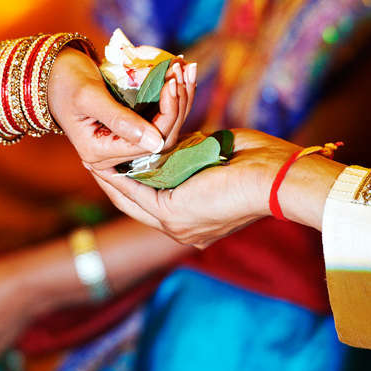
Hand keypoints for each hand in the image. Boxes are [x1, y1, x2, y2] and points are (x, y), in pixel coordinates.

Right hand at [48, 48, 195, 169]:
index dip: (167, 114)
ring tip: (184, 69)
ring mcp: (121, 145)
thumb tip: (154, 142)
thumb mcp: (89, 97)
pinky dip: (170, 99)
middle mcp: (111, 156)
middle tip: (182, 71)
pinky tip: (178, 76)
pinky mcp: (129, 132)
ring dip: (178, 99)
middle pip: (161, 139)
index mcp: (98, 154)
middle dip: (177, 105)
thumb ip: (119, 120)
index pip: (148, 143)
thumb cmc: (66, 81)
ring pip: (164, 130)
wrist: (53, 73)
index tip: (172, 81)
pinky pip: (157, 120)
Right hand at [87, 129, 343, 247]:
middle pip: (136, 206)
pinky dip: (118, 174)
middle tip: (96, 158)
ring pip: (130, 200)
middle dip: (114, 182)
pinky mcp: (172, 213)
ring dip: (111, 176)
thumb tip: (175, 140)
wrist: (276, 177)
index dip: (135, 182)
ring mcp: (176, 225)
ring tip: (94, 154)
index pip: (156, 202)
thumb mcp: (215, 157)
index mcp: (197, 221)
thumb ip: (191, 154)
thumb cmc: (261, 162)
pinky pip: (134, 192)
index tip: (119, 159)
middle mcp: (184, 230)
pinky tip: (103, 157)